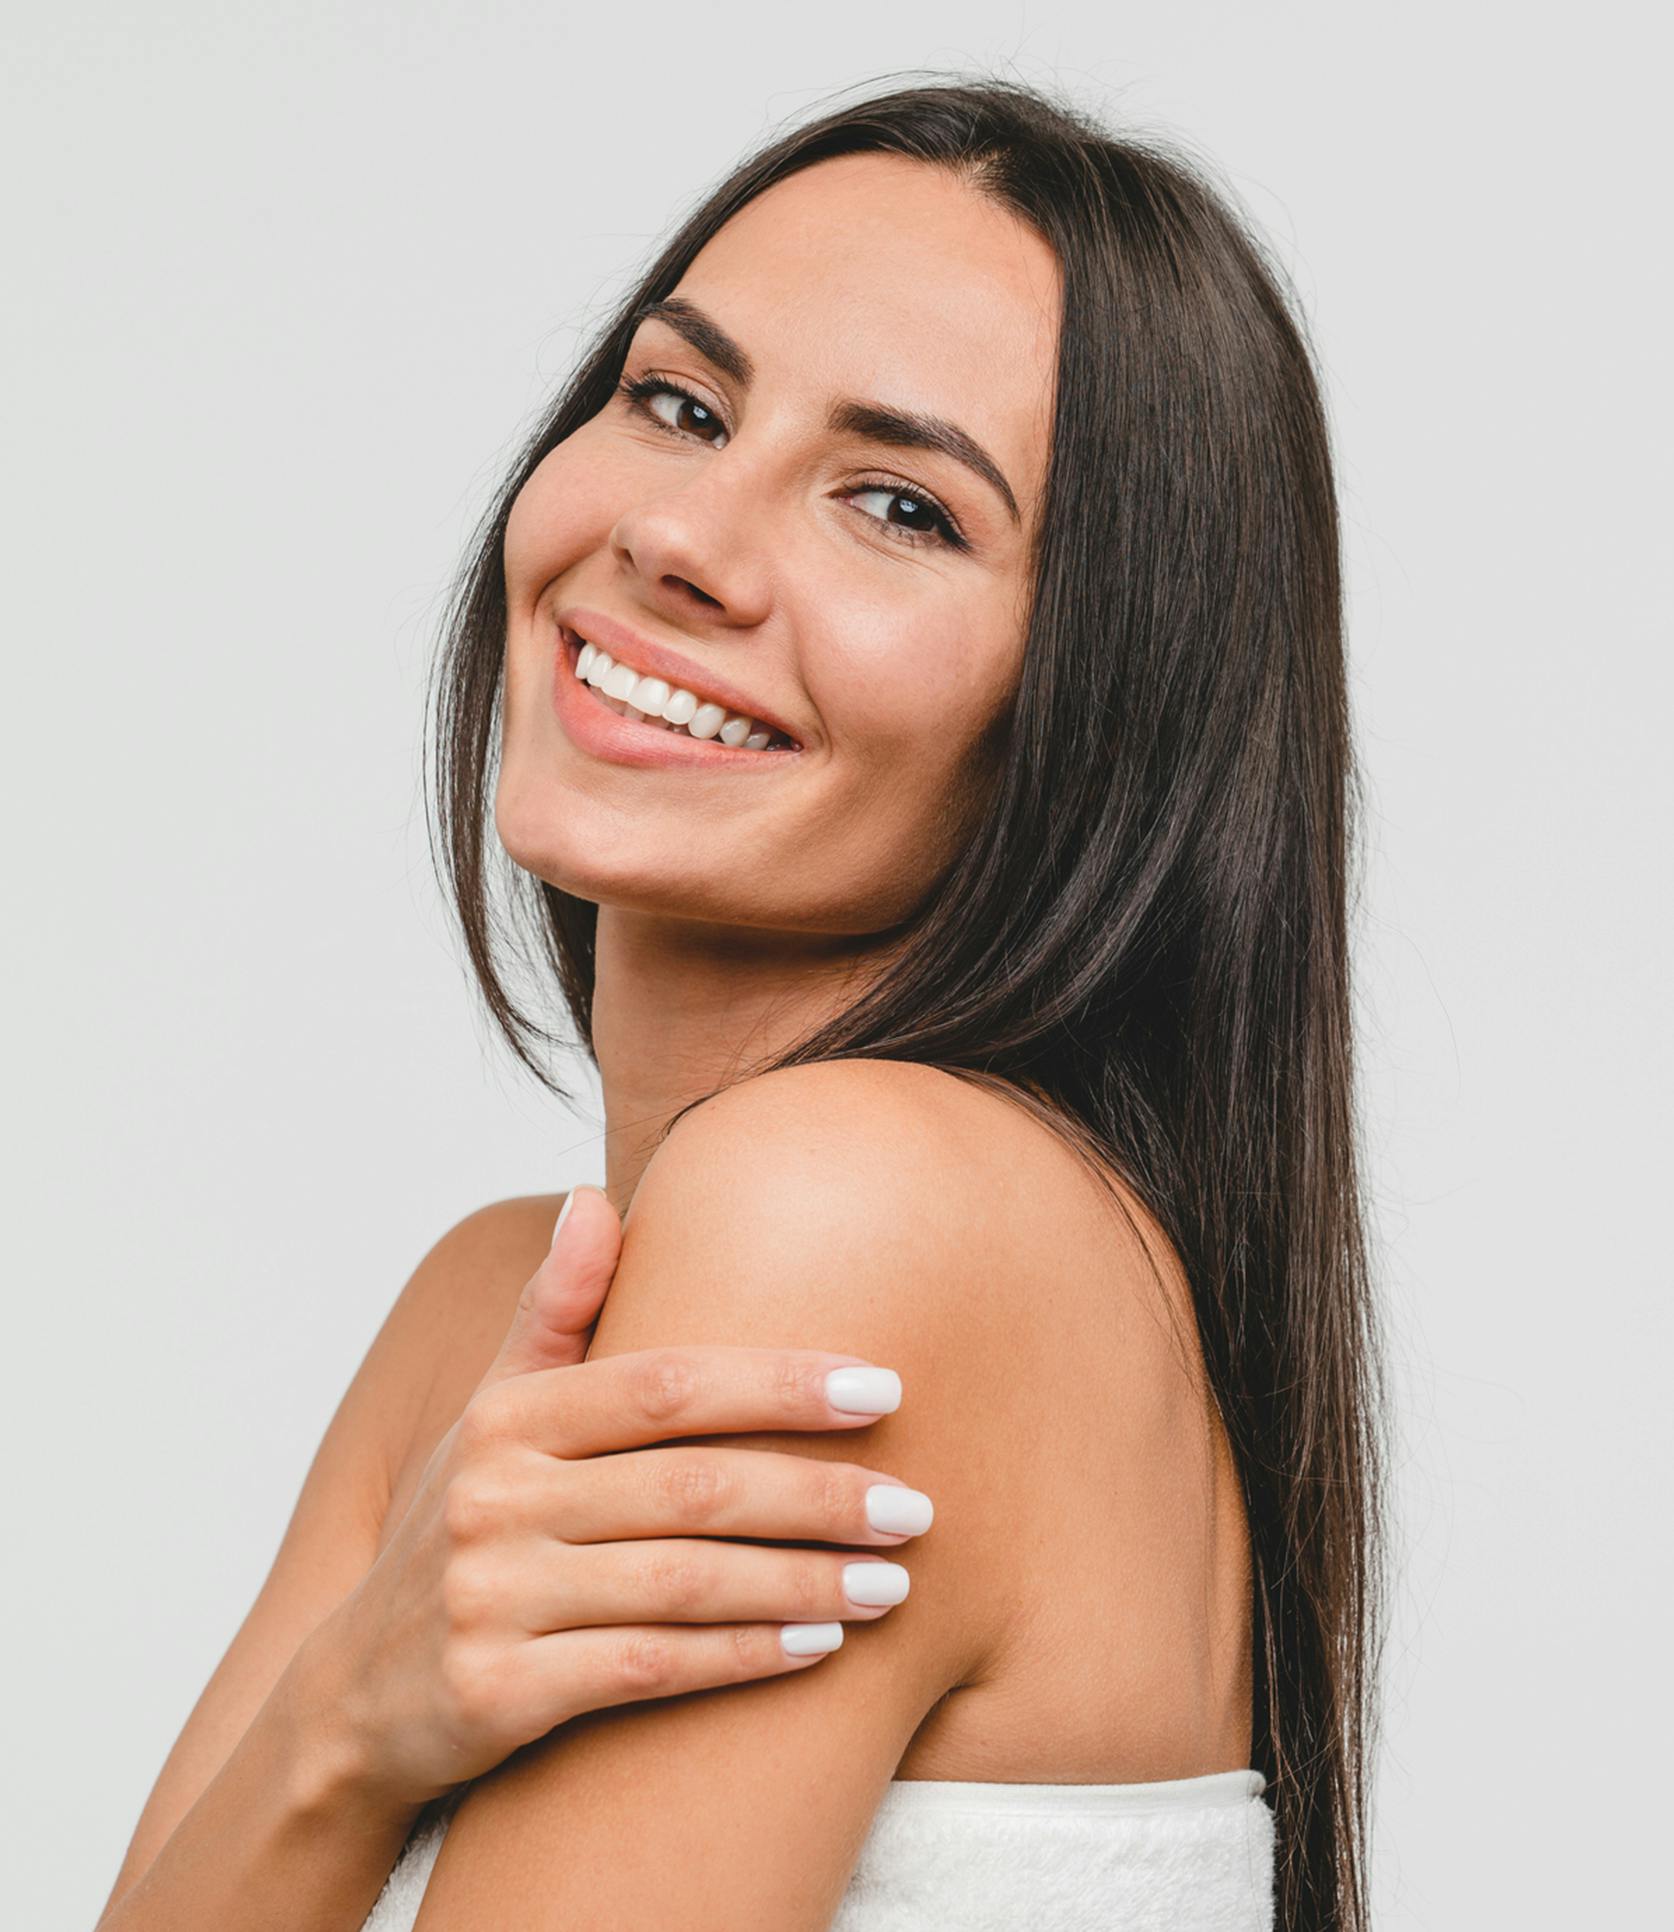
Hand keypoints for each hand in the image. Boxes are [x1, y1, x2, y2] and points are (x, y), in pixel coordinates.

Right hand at [298, 1187, 933, 1808]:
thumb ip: (554, 1312)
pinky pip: (648, 1670)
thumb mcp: (490, 1416)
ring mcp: (490, 1597)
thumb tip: (596, 1195)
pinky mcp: (495, 1694)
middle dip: (819, 1496)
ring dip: (803, 1584)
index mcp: (507, 1418)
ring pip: (683, 1584)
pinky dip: (741, 1658)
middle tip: (917, 1507)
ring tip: (894, 1586)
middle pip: (692, 1487)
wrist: (354, 1696)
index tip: (884, 1389)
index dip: (780, 1383)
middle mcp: (494, 1497)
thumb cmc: (460, 1530)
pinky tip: (818, 1651)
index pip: (667, 1385)